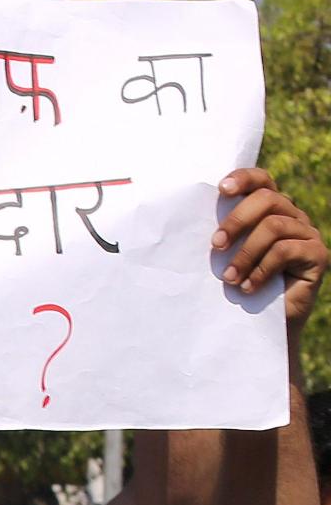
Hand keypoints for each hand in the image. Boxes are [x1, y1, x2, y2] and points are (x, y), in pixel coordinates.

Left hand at [213, 166, 323, 331]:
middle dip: (237, 220)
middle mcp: (292, 217)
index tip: (221, 189)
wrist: (260, 326)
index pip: (262, 181)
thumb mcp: (224, 257)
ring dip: (245, 253)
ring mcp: (307, 234)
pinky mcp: (318, 255)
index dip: (245, 178)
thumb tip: (187, 218)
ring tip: (229, 278)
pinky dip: (261, 269)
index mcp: (270, 210)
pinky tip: (248, 287)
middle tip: (216, 245)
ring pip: (274, 226)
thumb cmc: (236, 287)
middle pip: (268, 198)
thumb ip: (220, 235)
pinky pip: (286, 250)